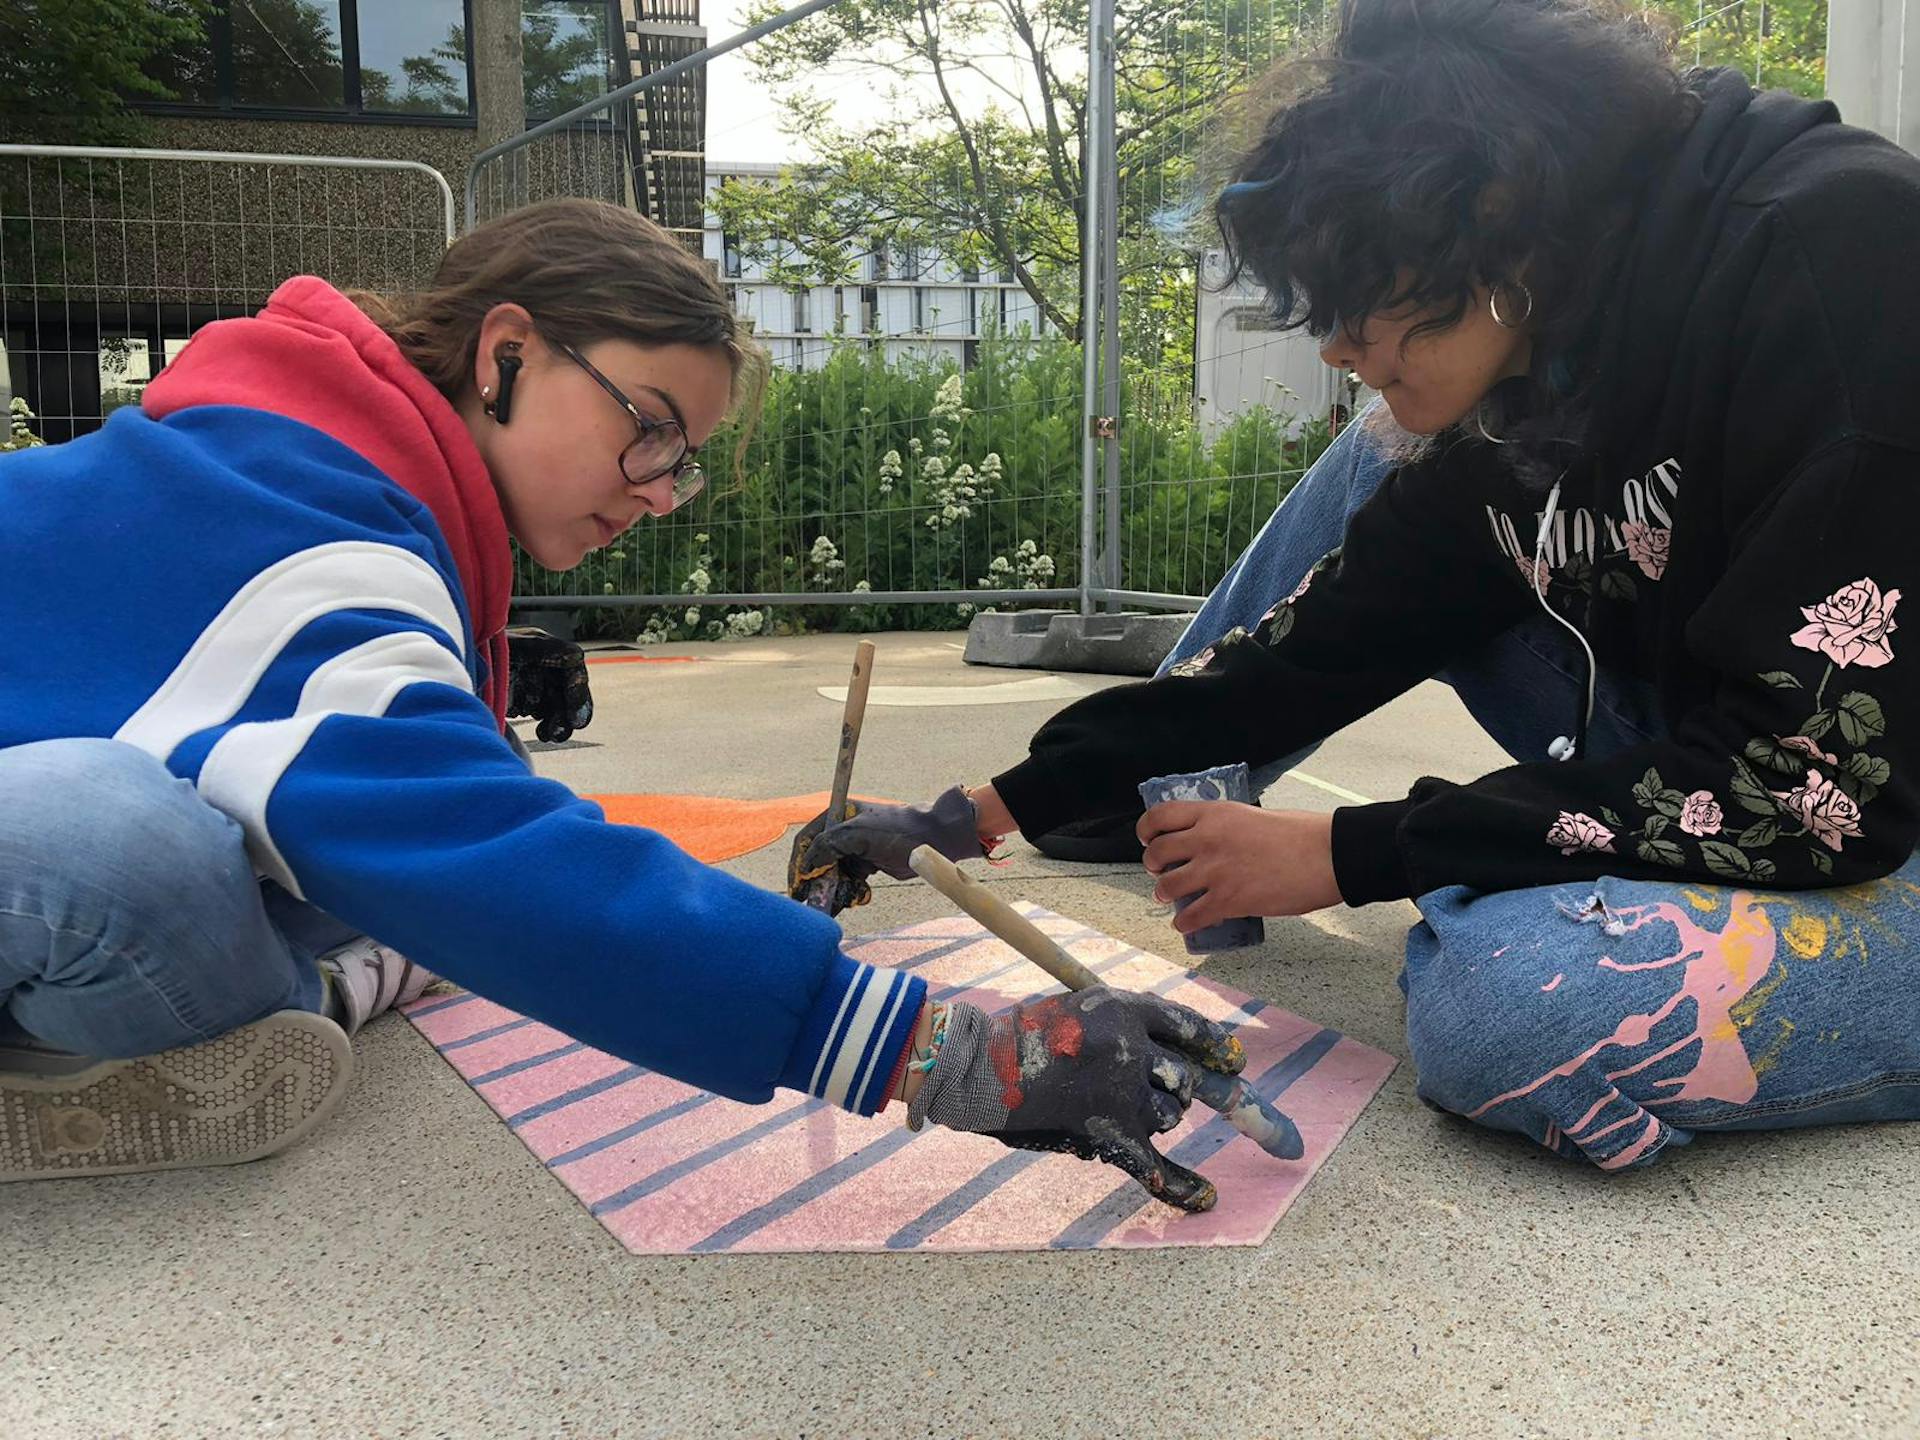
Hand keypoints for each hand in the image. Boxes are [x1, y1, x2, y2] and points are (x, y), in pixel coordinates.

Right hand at [787, 785, 983, 906]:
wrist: (933, 841)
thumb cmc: (897, 830)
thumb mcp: (858, 834)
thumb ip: (828, 845)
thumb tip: (806, 865)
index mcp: (837, 816)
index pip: (807, 841)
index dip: (798, 864)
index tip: (797, 887)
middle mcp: (842, 832)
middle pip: (817, 861)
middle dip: (817, 882)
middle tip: (815, 902)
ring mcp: (853, 850)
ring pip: (832, 875)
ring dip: (834, 890)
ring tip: (840, 901)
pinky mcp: (866, 865)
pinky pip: (848, 883)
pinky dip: (849, 893)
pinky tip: (858, 896)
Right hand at [909, 989, 1247, 1211]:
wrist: (975, 1066)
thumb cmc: (1021, 1037)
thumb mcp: (1079, 1009)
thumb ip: (1124, 1026)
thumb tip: (1181, 1062)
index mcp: (1123, 1006)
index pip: (1188, 1024)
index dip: (1217, 1046)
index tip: (1237, 1062)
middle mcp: (1130, 1045)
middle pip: (1186, 1077)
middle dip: (1207, 1094)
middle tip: (1261, 1123)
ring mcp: (1120, 1088)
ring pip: (1167, 1115)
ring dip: (1154, 1119)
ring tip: (1109, 1108)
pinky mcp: (1106, 1130)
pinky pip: (1155, 1164)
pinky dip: (1182, 1186)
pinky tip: (1208, 1199)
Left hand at [1138, 803, 1341, 931]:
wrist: (1326, 855)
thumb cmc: (1300, 834)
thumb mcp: (1252, 816)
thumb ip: (1226, 827)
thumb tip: (1214, 843)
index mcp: (1214, 814)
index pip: (1160, 816)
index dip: (1146, 830)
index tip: (1148, 839)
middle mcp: (1207, 840)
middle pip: (1157, 853)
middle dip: (1153, 866)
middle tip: (1160, 872)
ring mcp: (1216, 871)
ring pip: (1168, 887)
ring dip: (1164, 894)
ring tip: (1169, 897)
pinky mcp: (1229, 900)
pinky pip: (1191, 917)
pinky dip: (1184, 923)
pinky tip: (1186, 924)